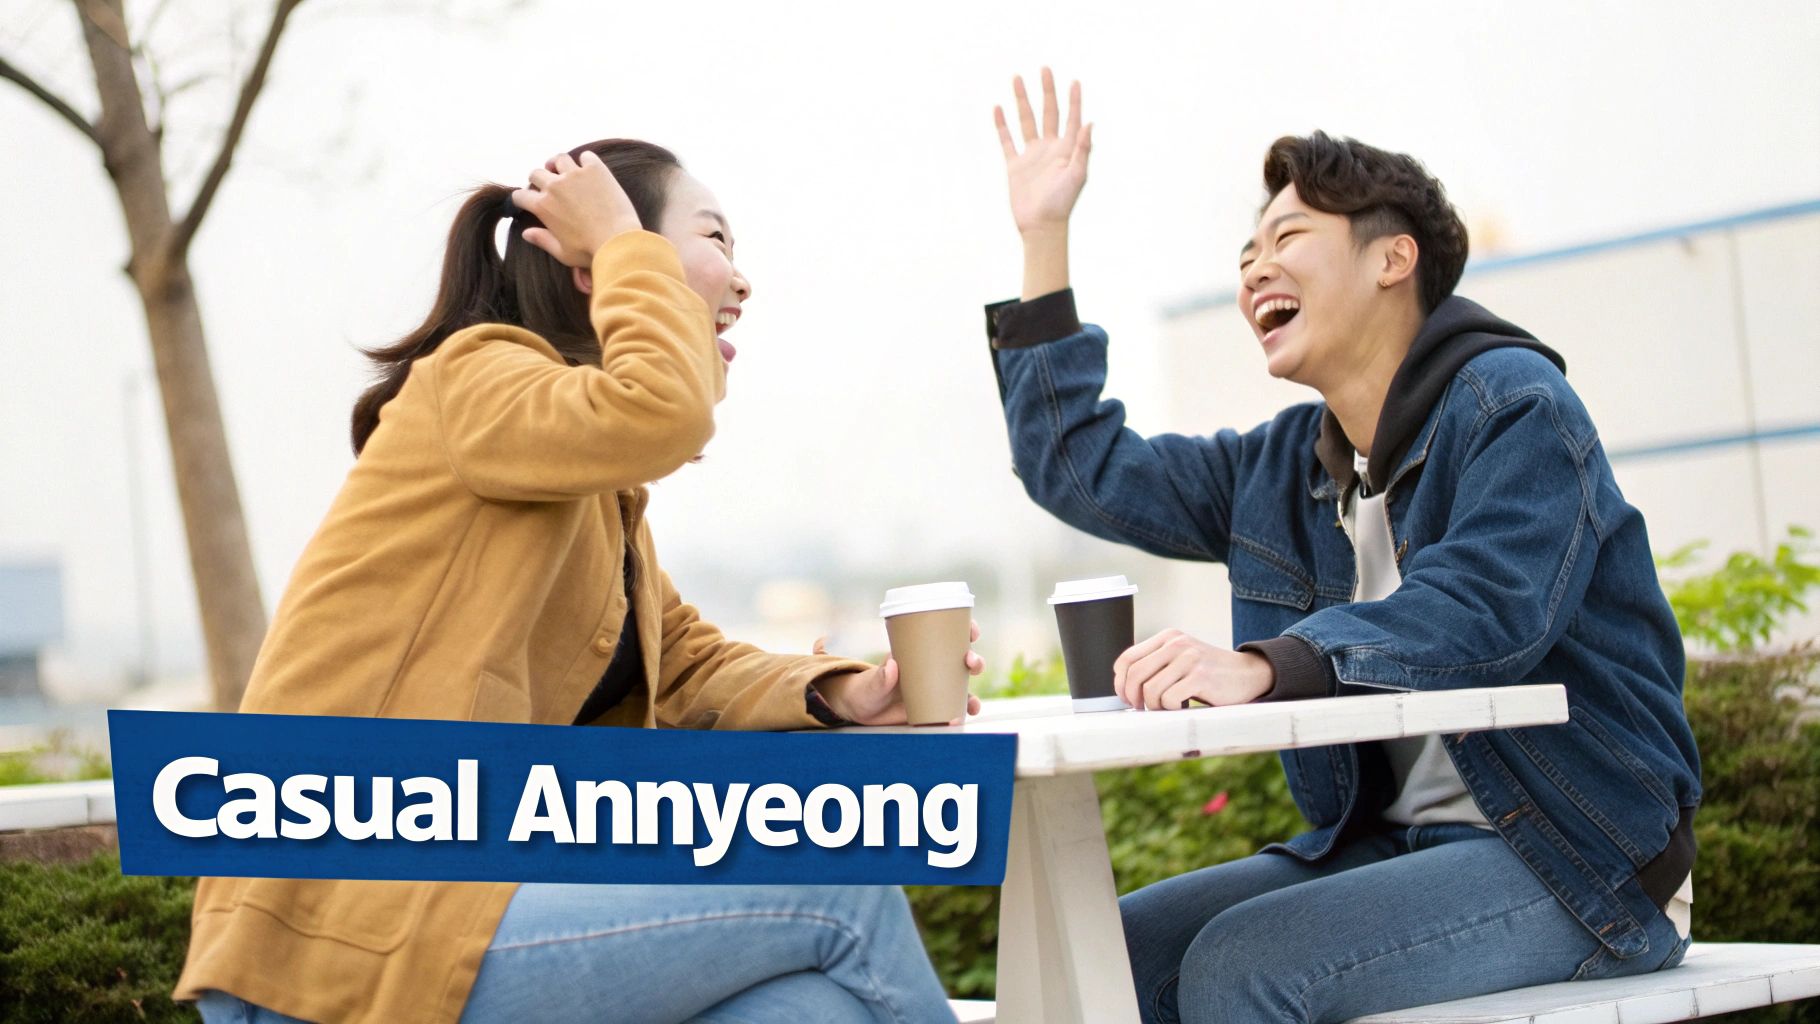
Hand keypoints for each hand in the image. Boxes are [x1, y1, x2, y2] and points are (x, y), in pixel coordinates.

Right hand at [512, 150, 641, 267]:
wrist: (618, 240)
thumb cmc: (589, 251)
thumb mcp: (562, 252)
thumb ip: (542, 240)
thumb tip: (526, 233)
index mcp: (542, 206)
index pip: (520, 196)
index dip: (522, 199)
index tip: (528, 201)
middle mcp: (555, 186)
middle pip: (536, 173)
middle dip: (538, 180)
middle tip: (547, 186)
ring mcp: (575, 174)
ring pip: (559, 159)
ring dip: (559, 165)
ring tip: (564, 171)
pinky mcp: (596, 169)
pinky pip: (586, 156)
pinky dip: (586, 161)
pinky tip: (590, 170)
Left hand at [812, 622, 985, 725]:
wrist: (861, 711)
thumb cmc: (866, 688)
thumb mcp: (871, 682)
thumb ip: (880, 677)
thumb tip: (892, 665)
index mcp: (920, 653)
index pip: (948, 636)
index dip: (965, 630)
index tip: (972, 632)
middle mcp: (933, 670)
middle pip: (962, 662)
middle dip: (975, 661)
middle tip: (971, 663)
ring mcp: (934, 690)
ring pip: (962, 689)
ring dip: (972, 695)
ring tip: (972, 705)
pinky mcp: (932, 709)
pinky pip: (952, 711)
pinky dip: (960, 715)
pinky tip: (961, 718)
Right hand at [994, 67, 1092, 236]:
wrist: (1041, 227)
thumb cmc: (1062, 204)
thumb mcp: (1077, 175)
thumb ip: (1083, 149)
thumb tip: (1089, 123)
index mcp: (1067, 149)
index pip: (1071, 118)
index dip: (1074, 100)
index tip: (1074, 81)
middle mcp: (1050, 148)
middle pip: (1048, 113)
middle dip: (1047, 91)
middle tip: (1045, 69)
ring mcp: (1031, 155)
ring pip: (1026, 121)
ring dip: (1022, 101)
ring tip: (1017, 78)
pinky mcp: (1015, 165)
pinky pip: (1007, 140)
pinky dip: (1002, 125)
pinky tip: (998, 108)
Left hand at [1113, 629, 1274, 710]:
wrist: (1248, 674)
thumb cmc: (1210, 673)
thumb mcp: (1181, 659)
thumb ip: (1156, 664)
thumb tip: (1124, 687)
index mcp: (1168, 637)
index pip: (1127, 658)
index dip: (1120, 682)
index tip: (1125, 698)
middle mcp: (1177, 644)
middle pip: (1135, 674)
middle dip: (1133, 698)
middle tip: (1141, 708)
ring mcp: (1189, 659)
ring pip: (1151, 690)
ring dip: (1155, 706)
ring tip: (1168, 707)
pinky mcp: (1201, 676)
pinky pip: (1169, 699)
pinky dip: (1171, 709)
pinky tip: (1183, 706)